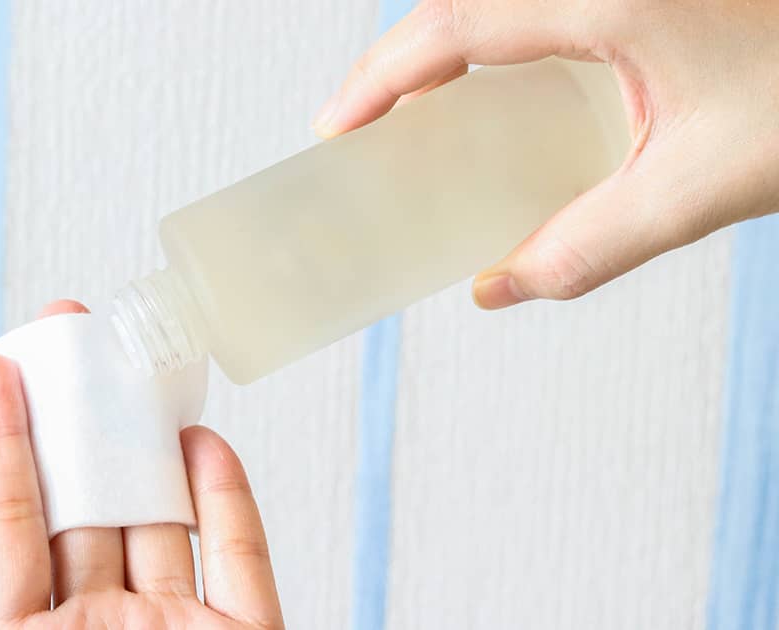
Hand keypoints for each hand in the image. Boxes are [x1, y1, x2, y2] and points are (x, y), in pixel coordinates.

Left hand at [0, 299, 284, 629]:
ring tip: (137, 377)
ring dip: (152, 449)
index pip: (8, 528)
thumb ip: (9, 565)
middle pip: (87, 511)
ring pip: (164, 524)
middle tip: (75, 347)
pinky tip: (204, 443)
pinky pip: (240, 561)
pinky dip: (229, 500)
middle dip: (80, 425)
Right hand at [314, 0, 778, 308]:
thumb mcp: (707, 182)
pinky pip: (541, 14)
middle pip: (463, 5)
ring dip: (446, 51)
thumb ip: (596, 242)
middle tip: (365, 125)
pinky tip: (503, 97)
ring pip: (500, 4)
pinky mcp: (642, 0)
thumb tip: (502, 289)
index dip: (384, 77)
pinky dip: (498, 47)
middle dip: (399, 63)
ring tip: (417, 112)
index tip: (339, 127)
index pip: (455, 26)